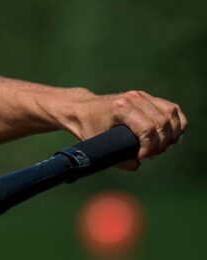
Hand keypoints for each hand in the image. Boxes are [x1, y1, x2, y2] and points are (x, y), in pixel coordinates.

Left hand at [68, 90, 186, 168]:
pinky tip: (169, 136)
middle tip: (150, 155)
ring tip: (159, 147)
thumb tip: (139, 163)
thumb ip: (120, 160)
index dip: (150, 148)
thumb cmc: (88, 128)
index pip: (149, 129)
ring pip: (171, 115)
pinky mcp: (147, 97)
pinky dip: (176, 124)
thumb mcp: (99, 147)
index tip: (142, 157)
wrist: (82, 110)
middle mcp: (134, 99)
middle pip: (163, 124)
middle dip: (161, 144)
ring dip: (171, 135)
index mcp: (121, 108)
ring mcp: (142, 96)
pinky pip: (172, 110)